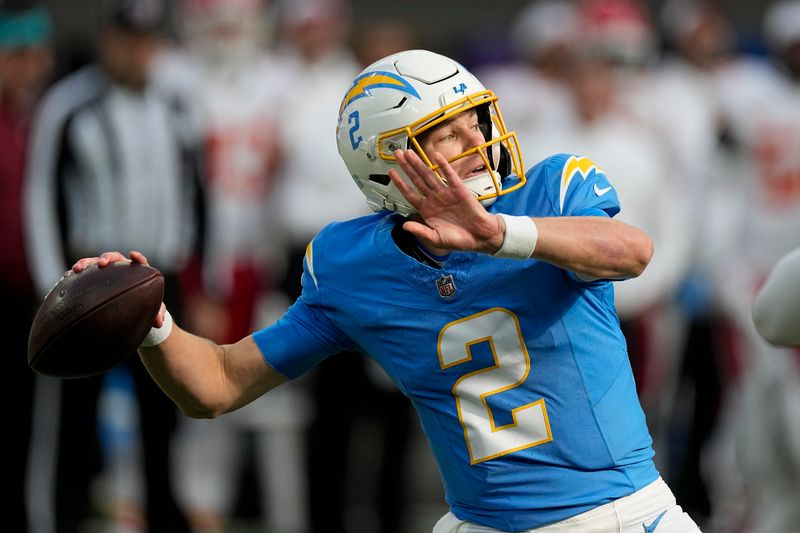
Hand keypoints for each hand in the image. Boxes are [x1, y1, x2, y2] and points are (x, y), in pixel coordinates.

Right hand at [70, 251, 166, 326]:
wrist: (130, 310)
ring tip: (77, 269)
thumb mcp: (152, 310)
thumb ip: (158, 314)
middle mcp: (121, 269)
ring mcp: (106, 273)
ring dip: (86, 263)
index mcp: (137, 273)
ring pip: (95, 263)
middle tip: (102, 263)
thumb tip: (159, 322)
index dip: (137, 258)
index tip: (133, 255)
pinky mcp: (94, 279)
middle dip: (107, 258)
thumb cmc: (143, 307)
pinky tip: (67, 277)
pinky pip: (84, 274)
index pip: (139, 262)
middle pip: (115, 258)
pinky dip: (76, 274)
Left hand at [389, 150, 503, 253]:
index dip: (400, 183)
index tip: (392, 173)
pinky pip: (450, 175)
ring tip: (409, 153)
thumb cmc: (458, 239)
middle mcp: (435, 199)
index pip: (410, 194)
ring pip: (429, 175)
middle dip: (407, 167)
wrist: (480, 237)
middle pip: (417, 180)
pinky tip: (436, 157)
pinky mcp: (459, 190)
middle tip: (397, 154)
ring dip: (419, 164)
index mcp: (427, 210)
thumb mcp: (435, 239)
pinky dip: (443, 165)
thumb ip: (420, 231)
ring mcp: (446, 193)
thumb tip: (405, 226)